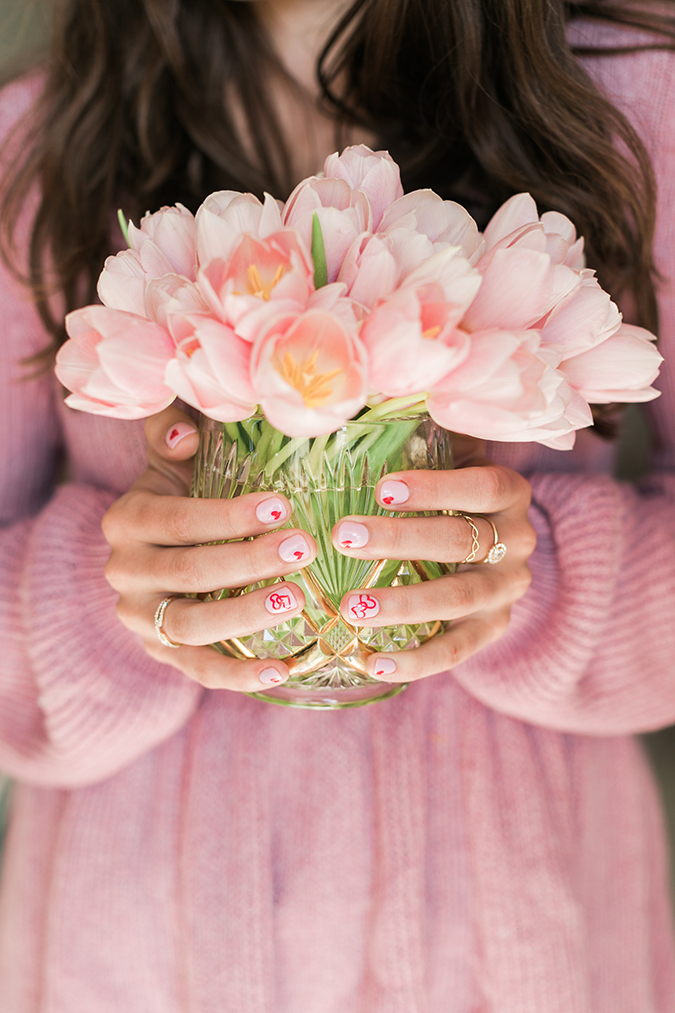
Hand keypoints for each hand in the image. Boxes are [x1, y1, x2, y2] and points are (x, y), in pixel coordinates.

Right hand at [102, 407, 316, 690]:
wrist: (158, 551)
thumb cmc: (183, 495)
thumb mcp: (176, 462)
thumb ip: (174, 434)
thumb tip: (186, 431)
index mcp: (127, 521)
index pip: (177, 520)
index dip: (228, 516)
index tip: (283, 506)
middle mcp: (124, 573)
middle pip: (187, 573)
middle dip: (248, 562)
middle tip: (304, 548)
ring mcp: (140, 621)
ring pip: (188, 627)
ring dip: (244, 615)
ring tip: (296, 600)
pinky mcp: (162, 654)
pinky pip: (199, 671)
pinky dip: (239, 676)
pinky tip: (284, 670)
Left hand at [331, 446, 535, 682]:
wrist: (490, 541)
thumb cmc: (447, 487)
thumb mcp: (445, 451)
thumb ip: (418, 431)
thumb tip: (355, 400)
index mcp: (509, 491)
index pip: (481, 487)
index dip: (435, 488)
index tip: (381, 488)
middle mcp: (518, 541)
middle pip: (463, 542)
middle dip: (401, 541)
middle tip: (344, 537)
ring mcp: (507, 590)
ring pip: (460, 598)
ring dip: (404, 603)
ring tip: (350, 607)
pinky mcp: (492, 628)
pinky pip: (457, 649)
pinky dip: (417, 661)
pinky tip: (372, 663)